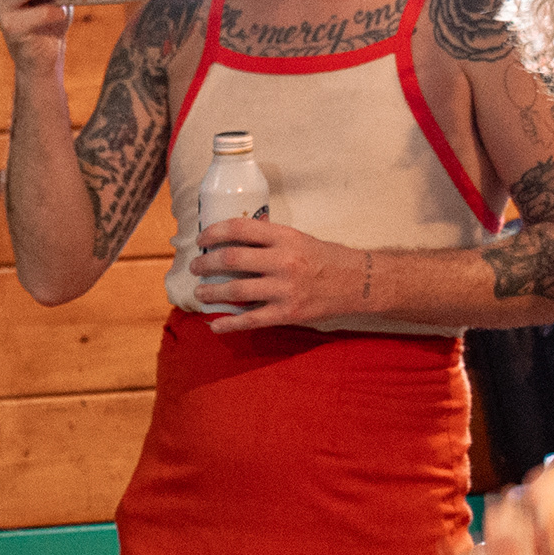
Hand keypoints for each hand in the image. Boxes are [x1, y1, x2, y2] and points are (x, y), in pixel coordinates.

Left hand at [192, 216, 364, 327]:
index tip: (201, 240)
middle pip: (232, 258)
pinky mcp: (287, 313)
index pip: (240, 228)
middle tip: (196, 267)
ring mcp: (284, 289)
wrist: (357, 282)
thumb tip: (234, 239)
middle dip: (206, 264)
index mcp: (284, 237)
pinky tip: (215, 325)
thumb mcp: (298, 238)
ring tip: (200, 293)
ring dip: (211, 292)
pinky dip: (229, 324)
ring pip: (236, 289)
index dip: (214, 232)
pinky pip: (251, 320)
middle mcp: (283, 261)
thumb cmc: (325, 258)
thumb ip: (269, 239)